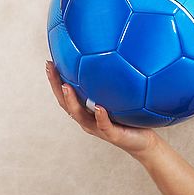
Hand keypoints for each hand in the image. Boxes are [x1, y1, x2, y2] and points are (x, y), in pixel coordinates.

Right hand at [45, 60, 159, 157]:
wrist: (144, 141)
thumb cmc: (132, 118)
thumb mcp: (122, 97)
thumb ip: (114, 82)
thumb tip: (114, 53)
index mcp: (87, 110)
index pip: (66, 94)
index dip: (55, 80)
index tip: (49, 62)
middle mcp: (89, 119)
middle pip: (66, 103)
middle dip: (56, 86)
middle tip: (50, 68)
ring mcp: (99, 128)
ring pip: (80, 116)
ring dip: (72, 101)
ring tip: (66, 86)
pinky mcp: (113, 135)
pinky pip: (105, 126)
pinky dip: (100, 117)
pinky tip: (99, 107)